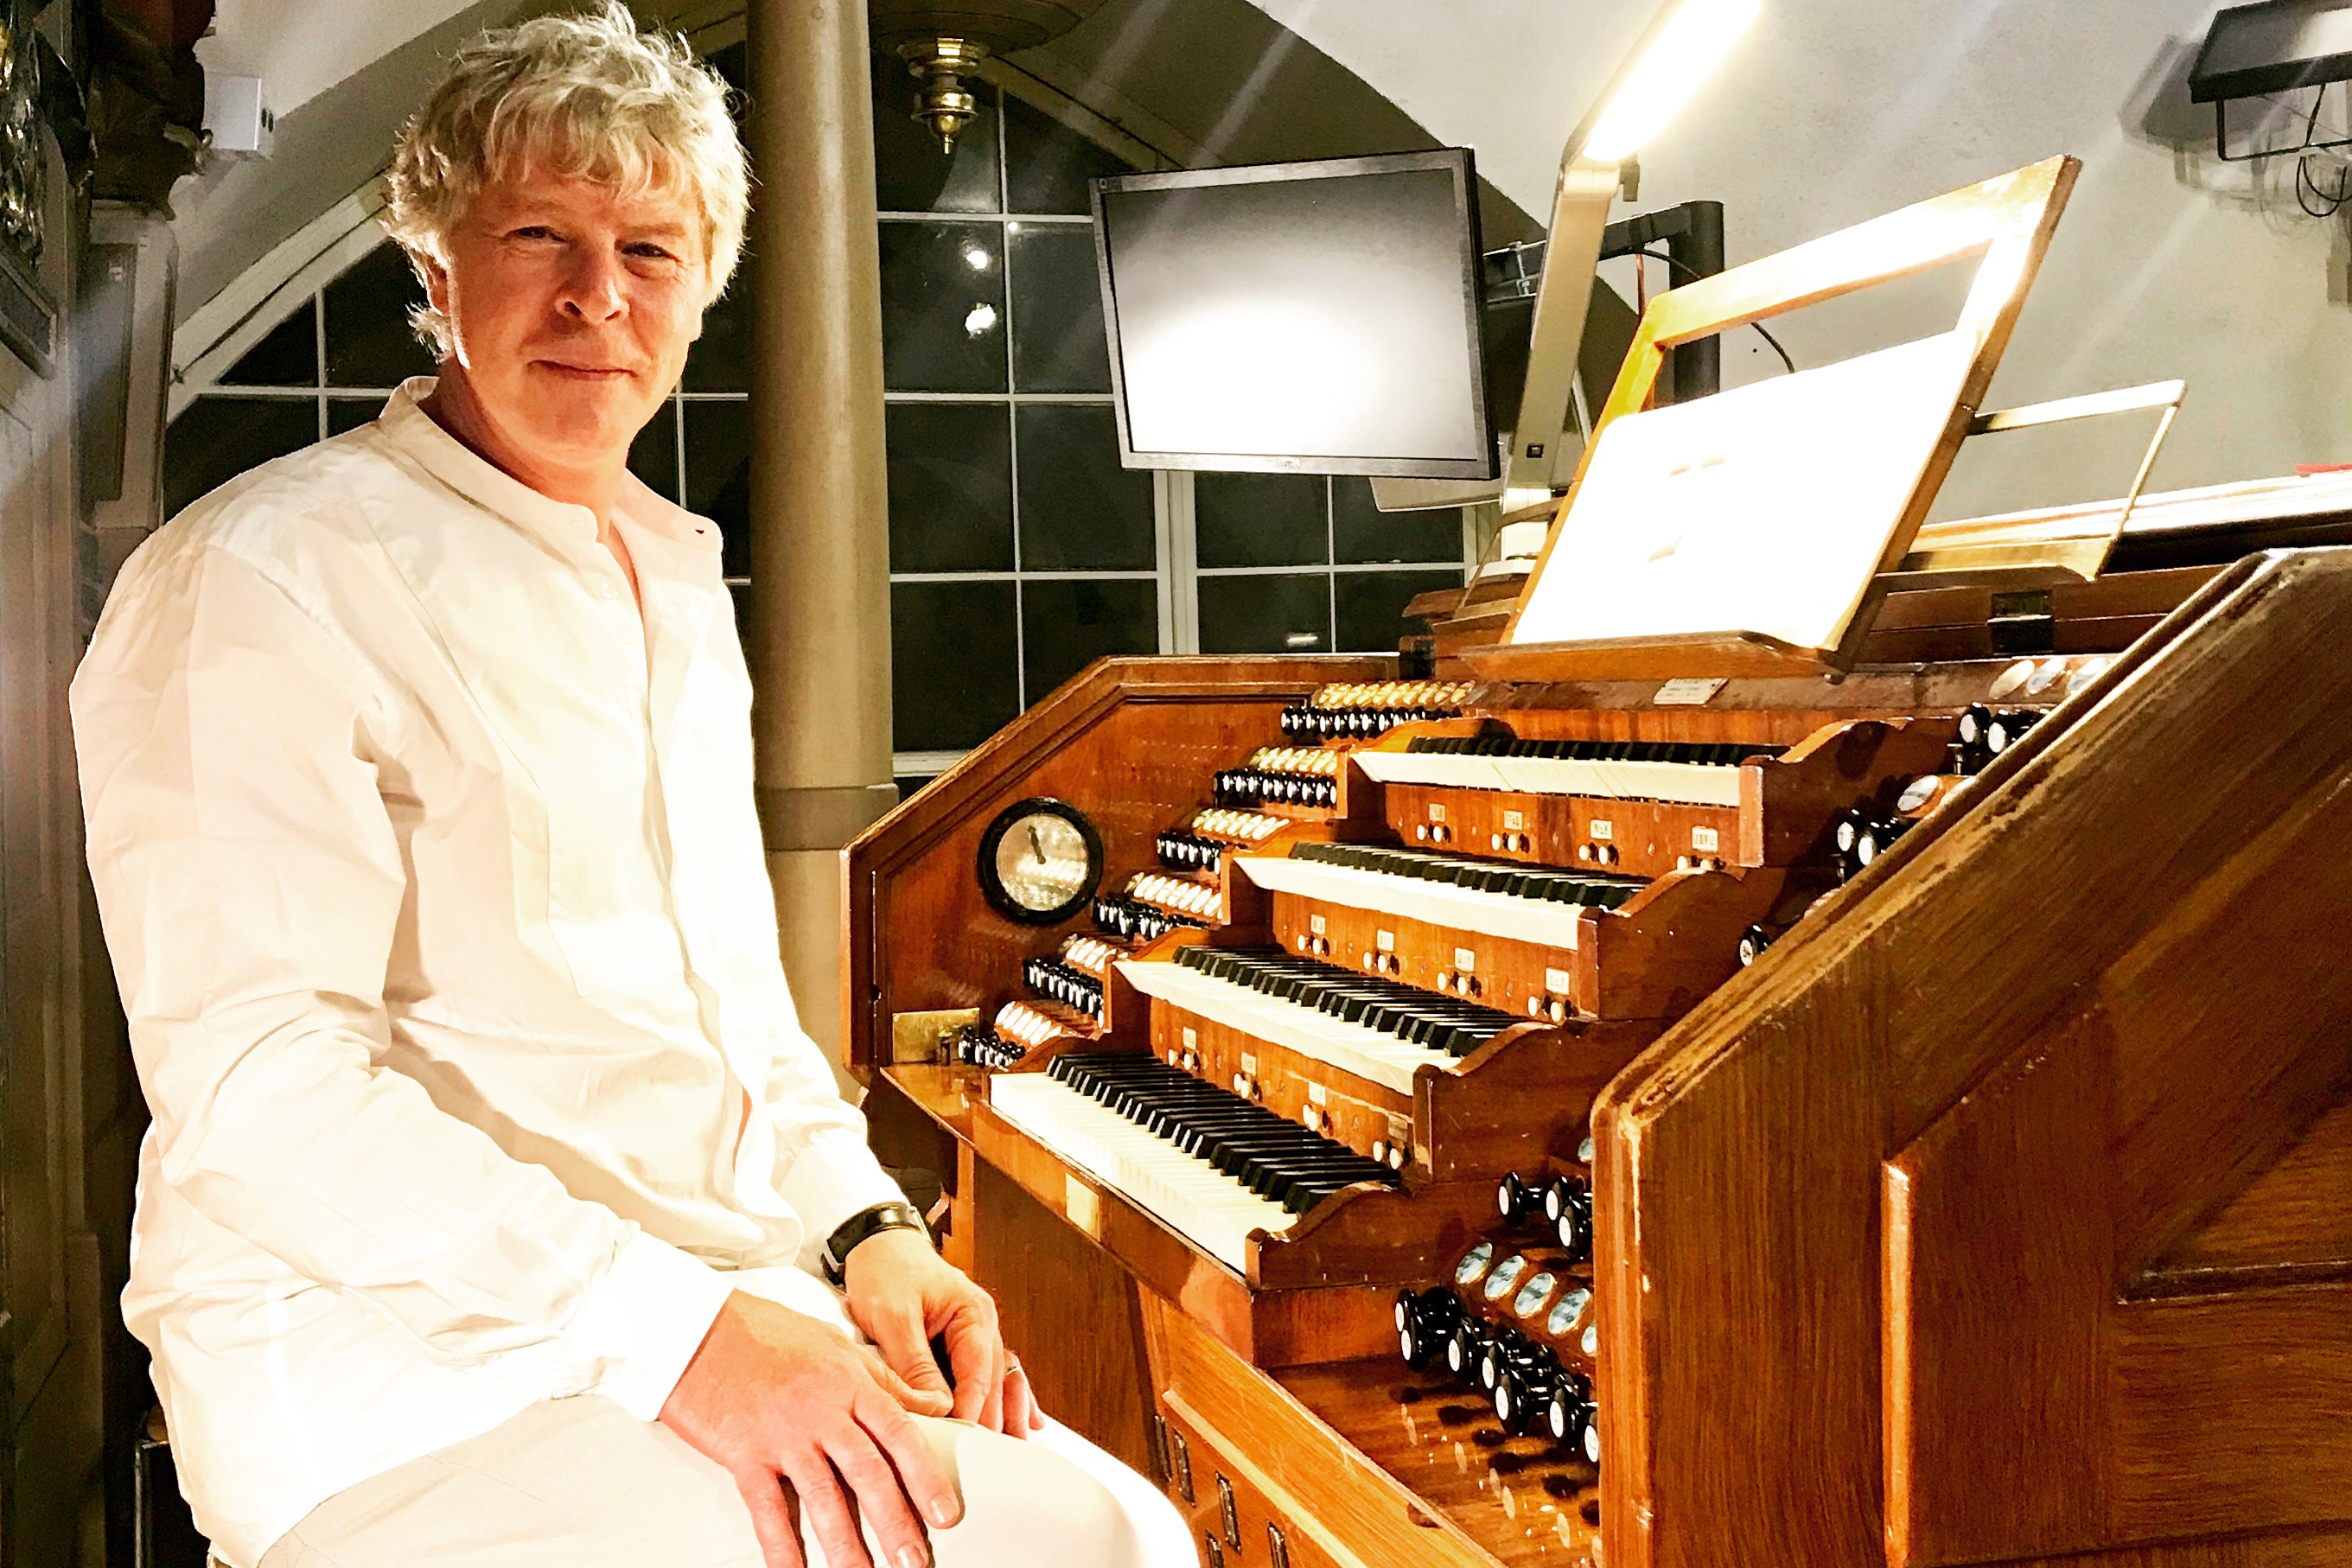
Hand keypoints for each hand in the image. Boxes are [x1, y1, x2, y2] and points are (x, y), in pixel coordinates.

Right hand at [659, 1290, 959, 1567]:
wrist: (696, 1328)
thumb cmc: (764, 1332)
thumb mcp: (834, 1344)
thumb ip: (882, 1380)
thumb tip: (929, 1405)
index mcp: (849, 1384)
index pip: (899, 1435)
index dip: (925, 1477)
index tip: (946, 1513)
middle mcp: (821, 1412)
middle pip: (868, 1474)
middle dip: (895, 1523)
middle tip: (916, 1560)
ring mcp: (782, 1436)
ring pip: (823, 1498)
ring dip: (846, 1545)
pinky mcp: (744, 1456)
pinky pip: (767, 1511)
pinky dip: (782, 1548)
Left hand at [842, 1228, 1041, 1436]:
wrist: (875, 1242)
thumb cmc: (885, 1270)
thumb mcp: (894, 1317)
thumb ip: (915, 1363)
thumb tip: (939, 1406)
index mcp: (972, 1314)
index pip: (977, 1374)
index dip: (971, 1411)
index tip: (962, 1443)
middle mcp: (981, 1325)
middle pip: (994, 1382)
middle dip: (993, 1421)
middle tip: (988, 1461)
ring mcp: (973, 1334)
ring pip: (996, 1382)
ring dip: (1004, 1413)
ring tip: (1015, 1447)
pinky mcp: (959, 1342)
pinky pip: (985, 1375)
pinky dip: (1001, 1398)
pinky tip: (1025, 1419)